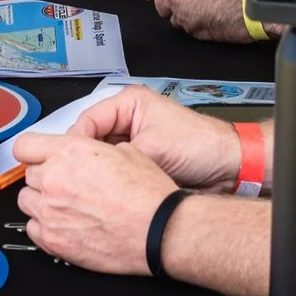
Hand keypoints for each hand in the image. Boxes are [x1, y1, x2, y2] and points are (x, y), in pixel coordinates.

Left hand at [9, 134, 181, 274]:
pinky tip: (66, 224)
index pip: (24, 145)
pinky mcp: (53, 241)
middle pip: (29, 175)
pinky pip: (33, 229)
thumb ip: (91, 150)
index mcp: (70, 152)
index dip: (33, 150)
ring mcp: (50, 213)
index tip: (39, 156)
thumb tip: (83, 154)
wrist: (159, 229)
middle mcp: (54, 180)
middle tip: (66, 183)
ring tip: (66, 205)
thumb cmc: (147, 193)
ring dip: (41, 201)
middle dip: (45, 176)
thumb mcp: (126, 151)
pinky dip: (44, 226)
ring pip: (26, 202)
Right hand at [64, 84, 242, 189]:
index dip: (76, 145)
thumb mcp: (151, 148)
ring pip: (101, 157)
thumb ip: (117, 157)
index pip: (87, 121)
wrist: (228, 166)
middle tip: (74, 180)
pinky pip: (115, 169)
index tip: (67, 165)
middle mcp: (128, 119)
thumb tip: (87, 168)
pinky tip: (104, 192)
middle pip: (91, 139)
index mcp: (129, 103)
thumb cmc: (200, 146)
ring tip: (89, 188)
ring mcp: (133, 140)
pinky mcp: (139, 159)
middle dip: (84, 160)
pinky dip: (110, 180)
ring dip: (97, 171)